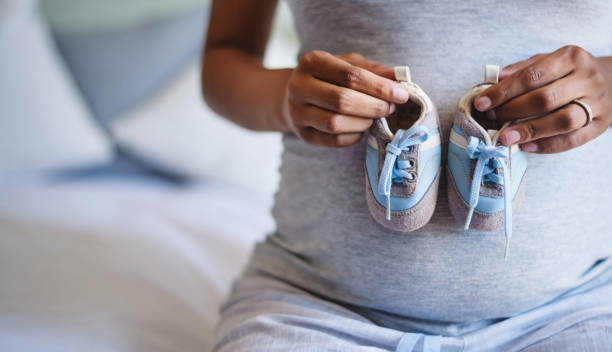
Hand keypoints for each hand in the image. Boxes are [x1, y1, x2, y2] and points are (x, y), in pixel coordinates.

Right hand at [282, 51, 409, 146]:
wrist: (300, 97)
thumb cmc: (330, 78)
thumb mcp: (349, 65)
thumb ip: (373, 71)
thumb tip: (400, 79)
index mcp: (312, 62)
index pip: (350, 75)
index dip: (379, 87)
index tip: (401, 94)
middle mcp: (298, 86)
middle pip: (342, 100)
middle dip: (373, 106)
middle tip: (390, 108)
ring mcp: (297, 112)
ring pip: (335, 123)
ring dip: (363, 122)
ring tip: (374, 117)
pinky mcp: (303, 134)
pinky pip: (333, 140)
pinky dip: (354, 136)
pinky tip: (360, 128)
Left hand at [473, 45, 611, 152]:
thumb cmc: (569, 71)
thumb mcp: (548, 61)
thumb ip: (523, 69)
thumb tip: (495, 79)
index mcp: (571, 57)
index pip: (532, 76)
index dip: (503, 91)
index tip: (481, 103)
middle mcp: (587, 78)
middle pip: (545, 99)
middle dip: (512, 111)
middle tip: (491, 119)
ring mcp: (597, 102)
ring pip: (562, 121)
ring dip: (530, 131)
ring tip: (505, 138)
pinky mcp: (601, 124)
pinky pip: (574, 140)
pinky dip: (547, 145)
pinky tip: (527, 147)